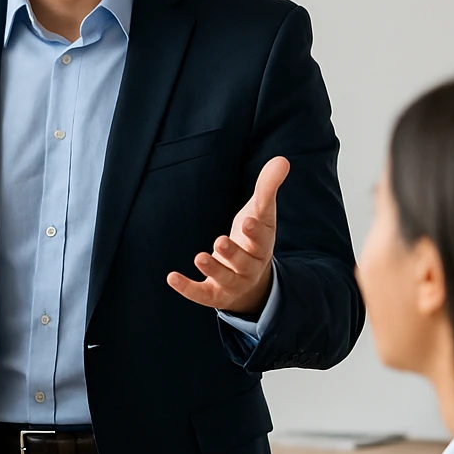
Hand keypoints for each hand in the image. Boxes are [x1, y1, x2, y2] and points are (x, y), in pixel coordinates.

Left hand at [168, 156, 288, 313]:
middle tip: (220, 241)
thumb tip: (282, 159)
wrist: (252, 280)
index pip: (262, 238)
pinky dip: (187, 287)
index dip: (255, 231)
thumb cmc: (253, 237)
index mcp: (262, 245)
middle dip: (233, 253)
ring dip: (213, 269)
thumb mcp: (261, 212)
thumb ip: (267, 187)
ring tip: (200, 257)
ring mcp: (232, 282)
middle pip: (243, 262)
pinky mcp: (214, 294)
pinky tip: (171, 277)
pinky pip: (201, 293)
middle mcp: (249, 266)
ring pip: (225, 278)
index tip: (247, 221)